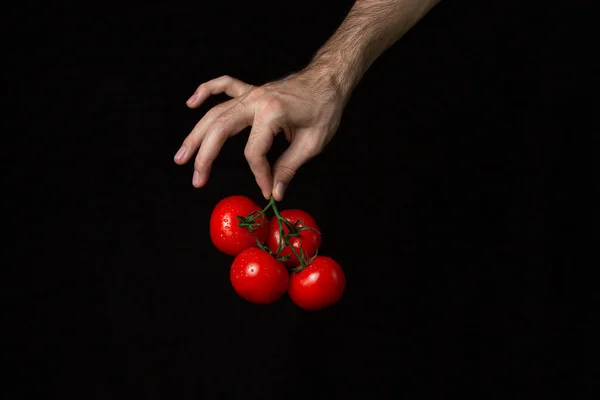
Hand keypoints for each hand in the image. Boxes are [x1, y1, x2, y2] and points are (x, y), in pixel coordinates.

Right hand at [173, 71, 345, 200]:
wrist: (329, 79)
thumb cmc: (326, 108)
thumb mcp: (313, 143)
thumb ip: (289, 167)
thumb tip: (274, 191)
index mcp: (272, 114)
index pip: (254, 153)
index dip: (259, 175)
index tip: (267, 190)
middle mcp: (256, 101)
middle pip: (220, 130)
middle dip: (205, 156)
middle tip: (196, 180)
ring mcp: (252, 94)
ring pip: (215, 113)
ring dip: (196, 134)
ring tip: (181, 156)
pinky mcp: (252, 91)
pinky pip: (223, 86)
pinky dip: (205, 92)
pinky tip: (191, 103)